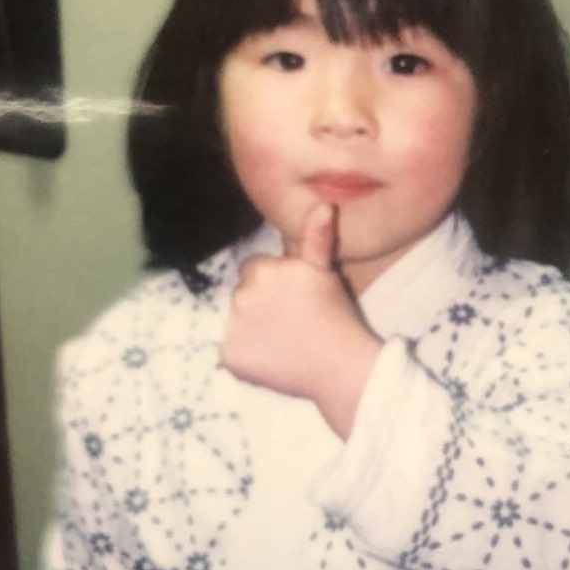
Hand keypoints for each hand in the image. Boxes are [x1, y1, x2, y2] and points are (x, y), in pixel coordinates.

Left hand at [221, 203, 382, 437]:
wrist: (339, 365)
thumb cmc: (335, 314)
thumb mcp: (324, 269)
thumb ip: (316, 234)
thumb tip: (324, 203)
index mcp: (261, 271)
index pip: (253, 269)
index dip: (275, 283)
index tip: (294, 298)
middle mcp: (241, 296)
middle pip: (243, 294)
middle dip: (261, 303)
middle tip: (292, 319)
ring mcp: (233, 328)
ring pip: (236, 321)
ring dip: (252, 328)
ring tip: (285, 339)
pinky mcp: (230, 356)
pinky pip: (232, 351)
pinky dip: (247, 356)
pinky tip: (274, 358)